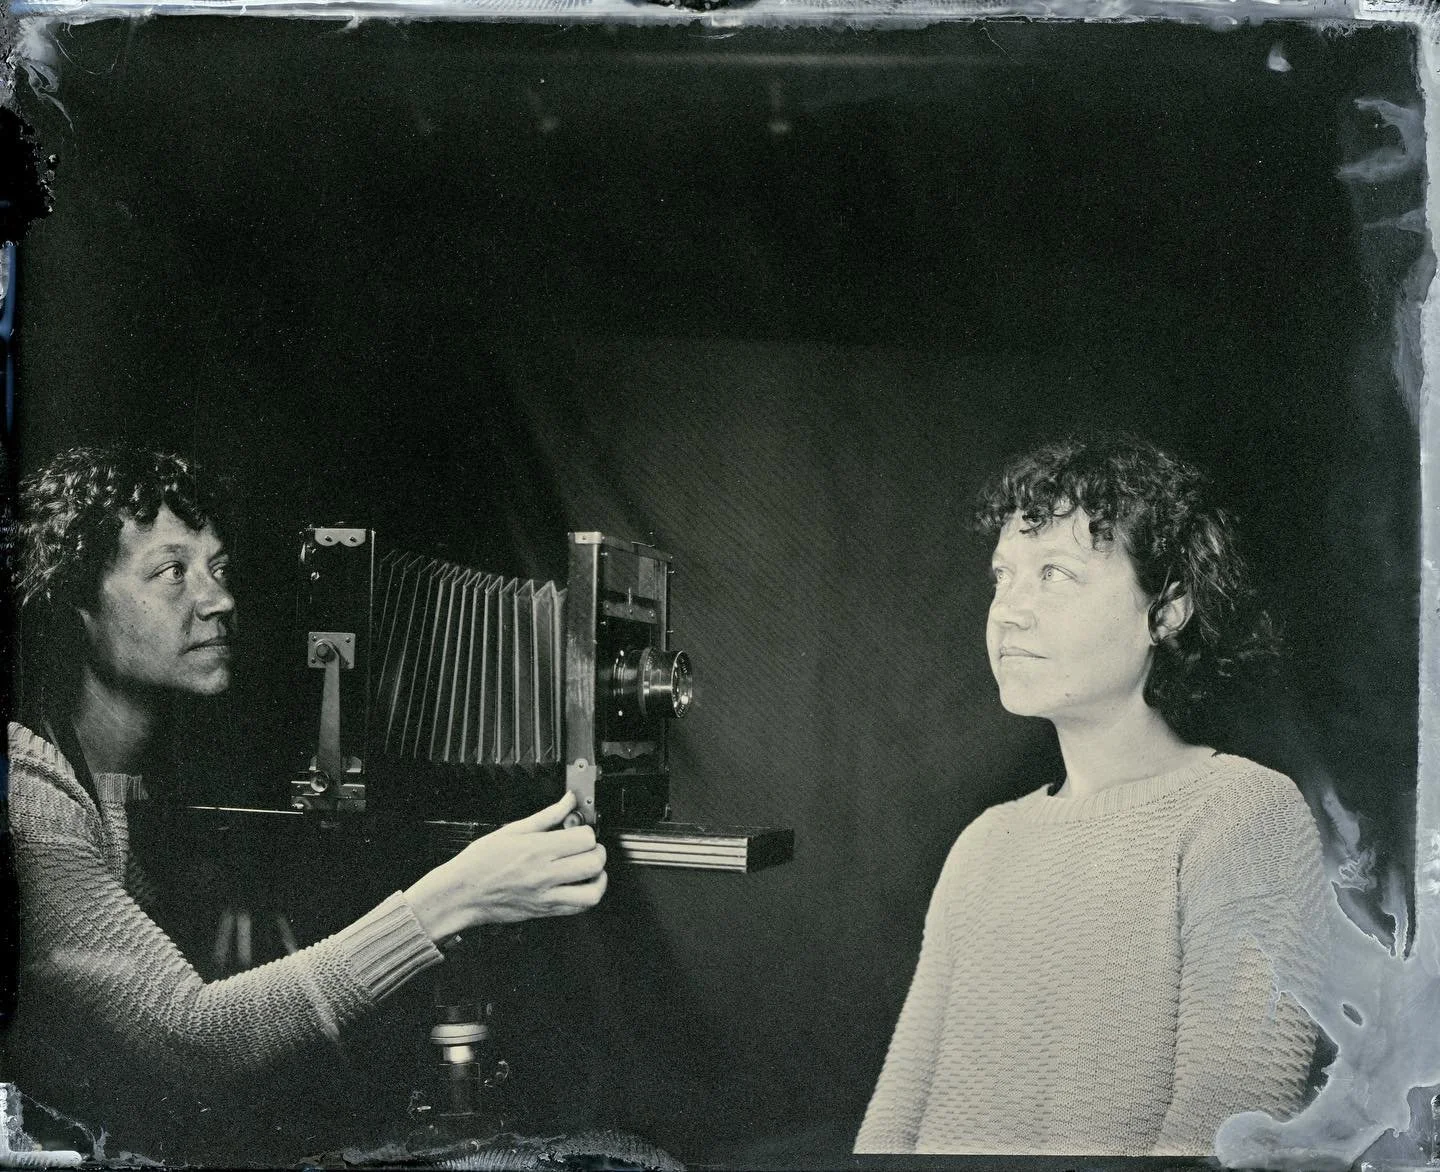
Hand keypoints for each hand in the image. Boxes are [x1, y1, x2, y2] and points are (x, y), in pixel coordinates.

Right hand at [403, 791, 607, 942]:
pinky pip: (579, 908)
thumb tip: (568, 800)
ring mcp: (547, 896)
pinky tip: (581, 884)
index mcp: (537, 849)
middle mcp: (545, 874)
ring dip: (598, 877)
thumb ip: (547, 816)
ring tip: (589, 867)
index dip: (587, 831)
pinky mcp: (545, 911)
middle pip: (593, 862)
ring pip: (593, 891)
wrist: (461, 894)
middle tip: (587, 847)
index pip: (584, 838)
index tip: (579, 829)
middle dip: (597, 851)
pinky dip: (588, 895)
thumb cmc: (480, 862)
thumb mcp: (512, 830)